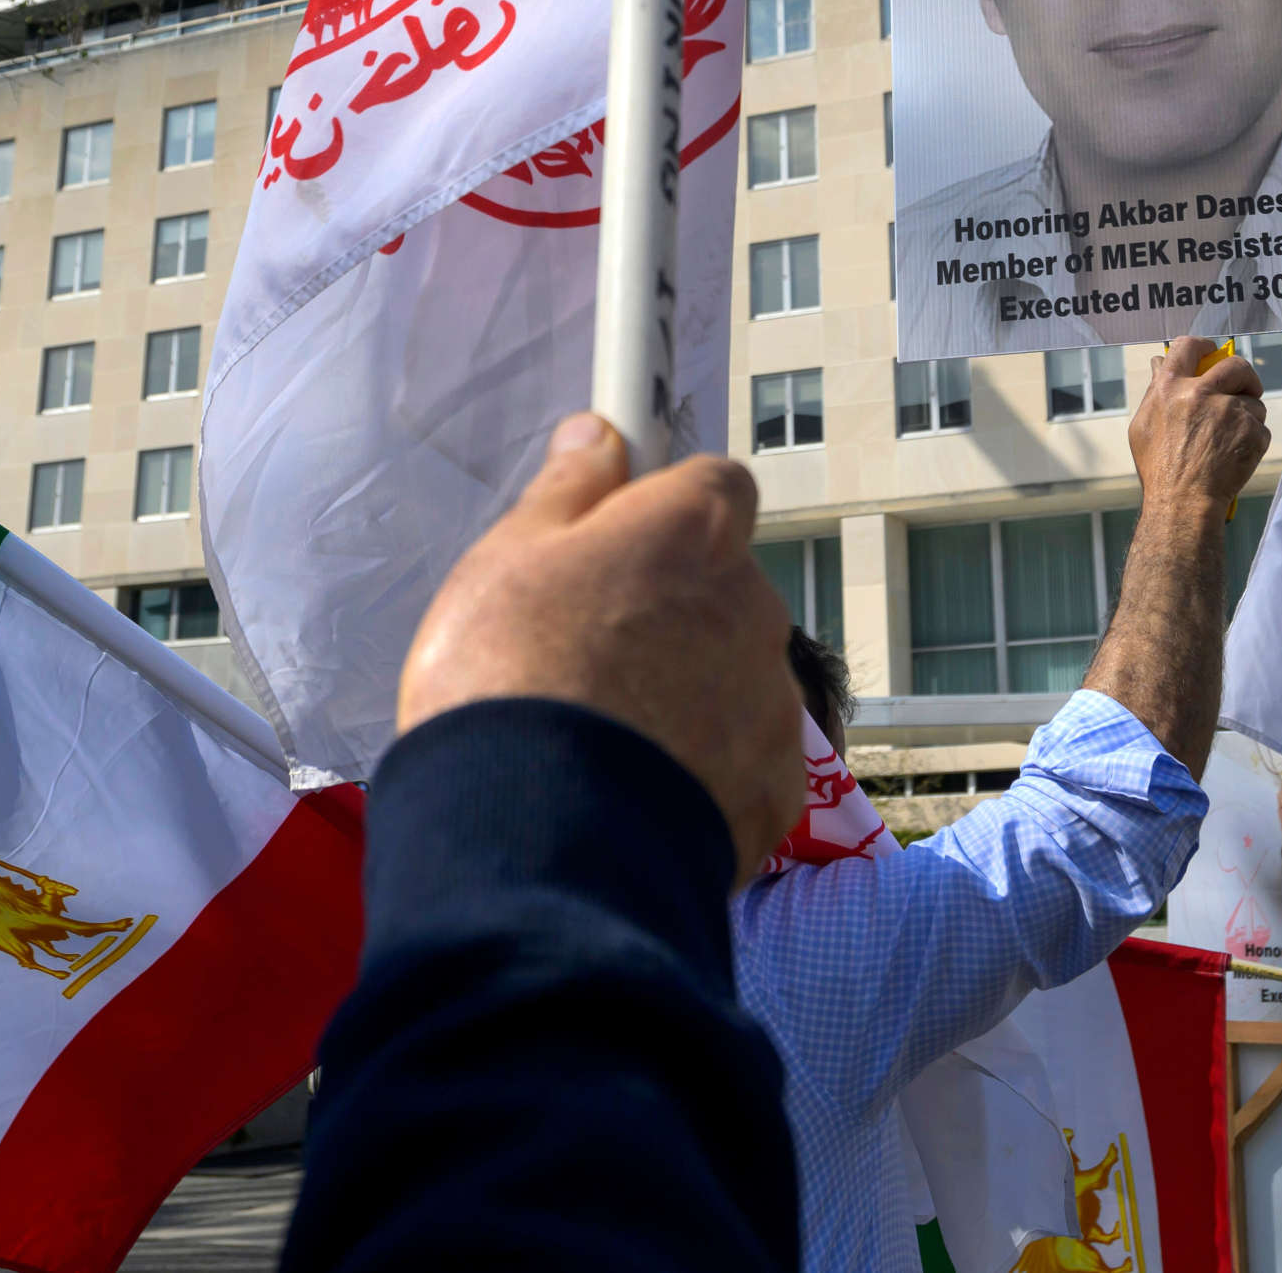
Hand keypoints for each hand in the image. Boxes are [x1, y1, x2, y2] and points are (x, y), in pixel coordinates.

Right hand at [397, 414, 805, 888]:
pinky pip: (742, 762)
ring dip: (687, 693)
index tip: (619, 528)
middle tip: (583, 652)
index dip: (663, 506)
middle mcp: (753, 605)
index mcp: (693, 532)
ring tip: (599, 738)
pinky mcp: (776, 790)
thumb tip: (597, 437)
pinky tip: (630, 793)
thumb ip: (567, 491)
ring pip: (732, 676)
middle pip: (721, 588)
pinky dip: (701, 773)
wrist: (541, 843)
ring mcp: (771, 702)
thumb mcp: (505, 561)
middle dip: (669, 610)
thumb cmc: (511, 684)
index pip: (711, 484)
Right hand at [1128, 337, 1268, 514]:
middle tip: (1243, 388)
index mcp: (1169, 387)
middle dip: (1244, 375)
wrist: (1183, 503)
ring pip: (1252, 401)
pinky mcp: (1252, 432)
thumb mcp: (1144, 426)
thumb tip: (1158, 362)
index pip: (1188, 346)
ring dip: (1247, 415)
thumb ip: (1154, 391)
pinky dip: (1252, 439)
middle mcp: (1200, 393)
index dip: (1203, 345)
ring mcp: (1230, 412)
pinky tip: (1236, 454)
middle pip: (1235, 364)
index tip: (1211, 350)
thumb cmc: (1159, 468)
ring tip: (1230, 439)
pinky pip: (1260, 427)